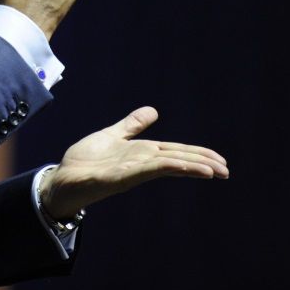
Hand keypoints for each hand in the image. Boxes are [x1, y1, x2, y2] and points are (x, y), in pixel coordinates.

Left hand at [39, 107, 228, 219]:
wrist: (63, 178)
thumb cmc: (86, 160)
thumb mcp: (112, 135)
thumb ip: (132, 125)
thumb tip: (154, 111)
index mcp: (142, 153)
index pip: (176, 152)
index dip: (198, 154)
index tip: (220, 161)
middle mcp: (141, 163)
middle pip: (178, 160)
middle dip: (202, 164)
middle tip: (227, 170)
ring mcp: (133, 171)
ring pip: (168, 165)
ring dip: (191, 167)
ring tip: (214, 171)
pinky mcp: (120, 178)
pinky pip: (146, 169)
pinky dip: (165, 166)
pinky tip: (180, 165)